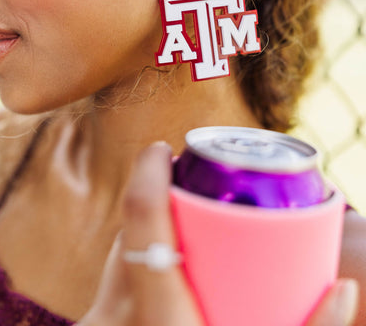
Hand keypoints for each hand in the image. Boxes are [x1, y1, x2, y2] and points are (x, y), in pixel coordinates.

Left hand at [77, 143, 358, 325]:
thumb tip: (343, 290)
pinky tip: (166, 276)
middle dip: (158, 206)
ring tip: (185, 230)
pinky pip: (113, 289)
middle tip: (191, 189)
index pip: (142, 223)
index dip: (148, 175)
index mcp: (155, 319)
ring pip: (119, 263)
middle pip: (129, 236)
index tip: (162, 147)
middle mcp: (112, 321)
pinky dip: (137, 272)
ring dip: (148, 239)